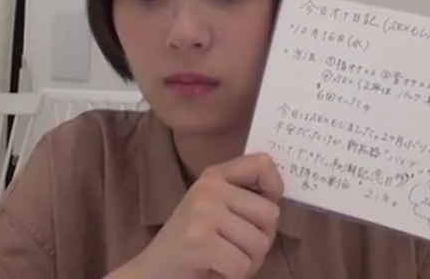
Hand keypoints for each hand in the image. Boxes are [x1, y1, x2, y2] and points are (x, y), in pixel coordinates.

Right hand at [123, 153, 283, 278]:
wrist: (152, 271)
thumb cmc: (191, 243)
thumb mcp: (215, 209)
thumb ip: (242, 197)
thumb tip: (277, 196)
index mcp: (214, 176)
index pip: (262, 163)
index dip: (273, 188)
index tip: (260, 212)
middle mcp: (209, 188)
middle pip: (270, 214)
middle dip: (260, 241)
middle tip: (235, 249)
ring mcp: (203, 213)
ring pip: (259, 244)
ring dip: (247, 263)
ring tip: (222, 261)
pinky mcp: (198, 242)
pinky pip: (242, 266)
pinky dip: (233, 277)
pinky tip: (213, 271)